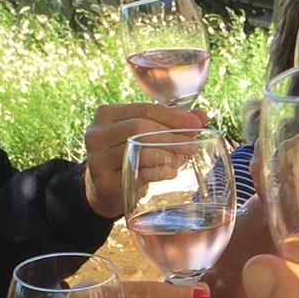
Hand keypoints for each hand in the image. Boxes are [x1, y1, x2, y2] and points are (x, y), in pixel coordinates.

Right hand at [83, 103, 208, 219]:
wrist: (106, 188)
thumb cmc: (128, 153)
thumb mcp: (144, 133)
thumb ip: (171, 122)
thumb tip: (202, 116)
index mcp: (106, 114)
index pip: (144, 109)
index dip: (173, 116)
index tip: (196, 124)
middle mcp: (97, 134)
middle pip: (140, 127)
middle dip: (171, 135)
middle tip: (192, 144)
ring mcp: (98, 159)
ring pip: (140, 150)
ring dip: (168, 154)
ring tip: (182, 158)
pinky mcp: (106, 182)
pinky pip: (140, 173)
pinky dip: (161, 171)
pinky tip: (172, 171)